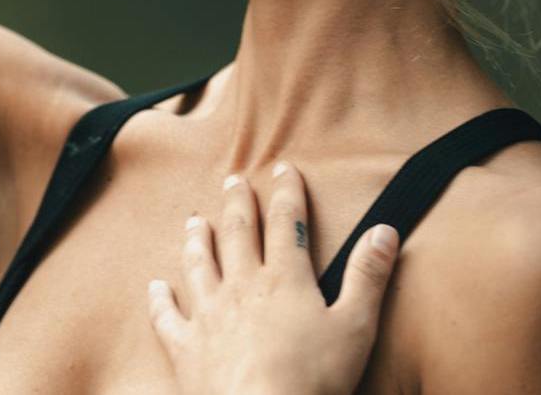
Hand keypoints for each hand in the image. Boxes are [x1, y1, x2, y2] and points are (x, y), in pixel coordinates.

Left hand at [146, 162, 399, 394]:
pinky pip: (167, 316)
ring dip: (197, 240)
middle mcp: (242, 286)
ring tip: (195, 220)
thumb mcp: (356, 326)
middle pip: (238, 234)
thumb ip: (367, 276)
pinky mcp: (186, 346)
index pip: (287, 223)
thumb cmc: (315, 377)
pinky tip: (155, 286)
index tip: (284, 167)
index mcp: (284, 279)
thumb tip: (384, 230)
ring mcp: (209, 314)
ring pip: (199, 264)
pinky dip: (160, 299)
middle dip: (238, 204)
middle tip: (233, 179)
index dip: (287, 193)